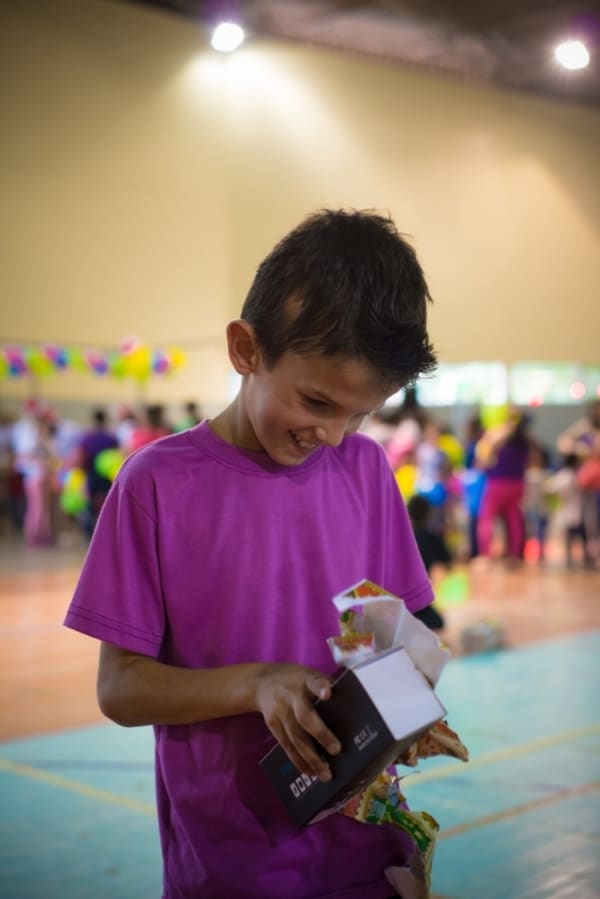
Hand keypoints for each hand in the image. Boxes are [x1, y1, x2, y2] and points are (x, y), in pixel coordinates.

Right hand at [254, 663, 340, 781]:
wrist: (260, 682)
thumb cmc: (296, 680)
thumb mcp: (309, 675)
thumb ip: (325, 688)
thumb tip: (352, 710)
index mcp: (305, 680)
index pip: (314, 682)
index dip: (321, 687)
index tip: (328, 693)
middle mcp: (290, 695)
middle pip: (304, 716)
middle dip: (321, 734)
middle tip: (336, 750)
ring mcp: (279, 711)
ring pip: (295, 737)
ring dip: (310, 758)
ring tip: (325, 774)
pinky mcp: (272, 725)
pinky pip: (286, 746)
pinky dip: (298, 761)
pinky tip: (309, 772)